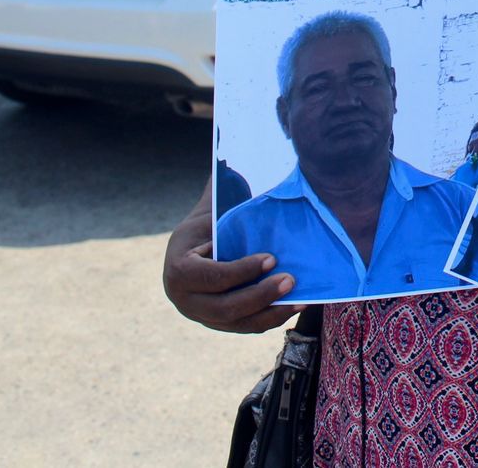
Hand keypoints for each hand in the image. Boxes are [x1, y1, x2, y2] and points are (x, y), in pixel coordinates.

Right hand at [163, 184, 303, 333]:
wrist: (206, 241)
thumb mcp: (215, 205)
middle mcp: (183, 297)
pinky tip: (294, 306)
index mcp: (178, 266)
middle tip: (291, 280)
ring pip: (237, 323)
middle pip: (223, 308)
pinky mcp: (218, 324)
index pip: (210, 277)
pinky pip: (245, 327)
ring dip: (270, 312)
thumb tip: (242, 150)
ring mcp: (200, 315)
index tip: (271, 259)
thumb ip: (226, 189)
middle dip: (259, 295)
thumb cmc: (215, 218)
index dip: (241, 271)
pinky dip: (270, 318)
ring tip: (300, 298)